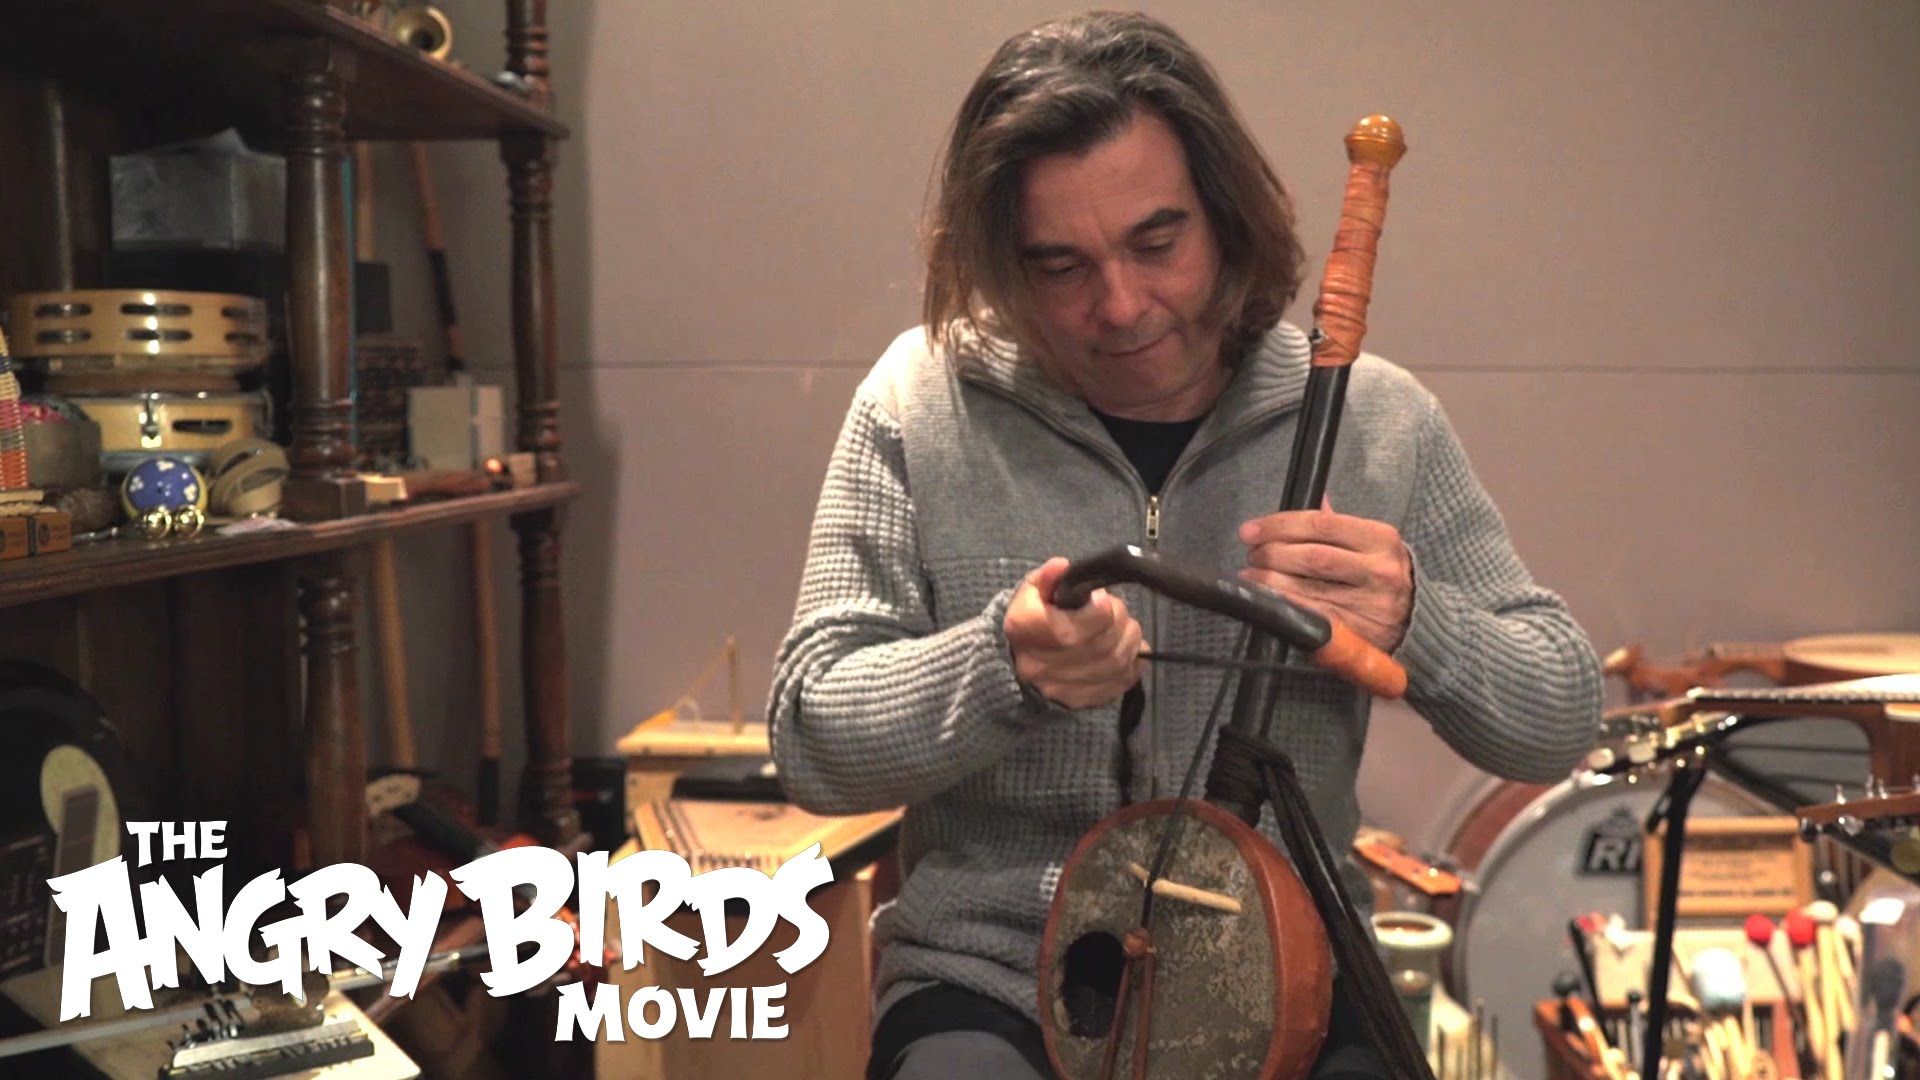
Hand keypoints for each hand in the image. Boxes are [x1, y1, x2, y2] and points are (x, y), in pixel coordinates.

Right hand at [1004, 557, 1145, 709]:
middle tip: (1114, 612)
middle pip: (1104, 642)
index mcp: (1028, 628)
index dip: (1103, 606)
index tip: (1100, 599)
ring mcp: (1062, 687)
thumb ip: (1048, 576)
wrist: (1017, 660)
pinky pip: (1121, 682)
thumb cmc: (1031, 618)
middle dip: (1120, 621)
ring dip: (1130, 641)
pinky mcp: (1079, 700)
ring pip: (1117, 662)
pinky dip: (1132, 664)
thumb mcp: (1032, 591)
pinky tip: (1126, 651)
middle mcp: (1042, 663)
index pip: (1087, 621)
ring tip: (1121, 629)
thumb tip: (1062, 566)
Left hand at [1238, 503, 1413, 652]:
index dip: (1279, 525)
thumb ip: (1337, 524)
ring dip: (1269, 581)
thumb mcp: (1370, 543)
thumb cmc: (1382, 574)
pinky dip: (1283, 605)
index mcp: (1381, 538)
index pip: (1320, 524)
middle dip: (1271, 553)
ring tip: (1251, 574)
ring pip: (1307, 588)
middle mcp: (1379, 570)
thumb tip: (1313, 496)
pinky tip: (1267, 598)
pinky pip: (1311, 616)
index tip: (1250, 530)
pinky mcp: (1357, 631)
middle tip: (1251, 553)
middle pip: (1311, 557)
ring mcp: (1369, 604)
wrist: (1417, 620)